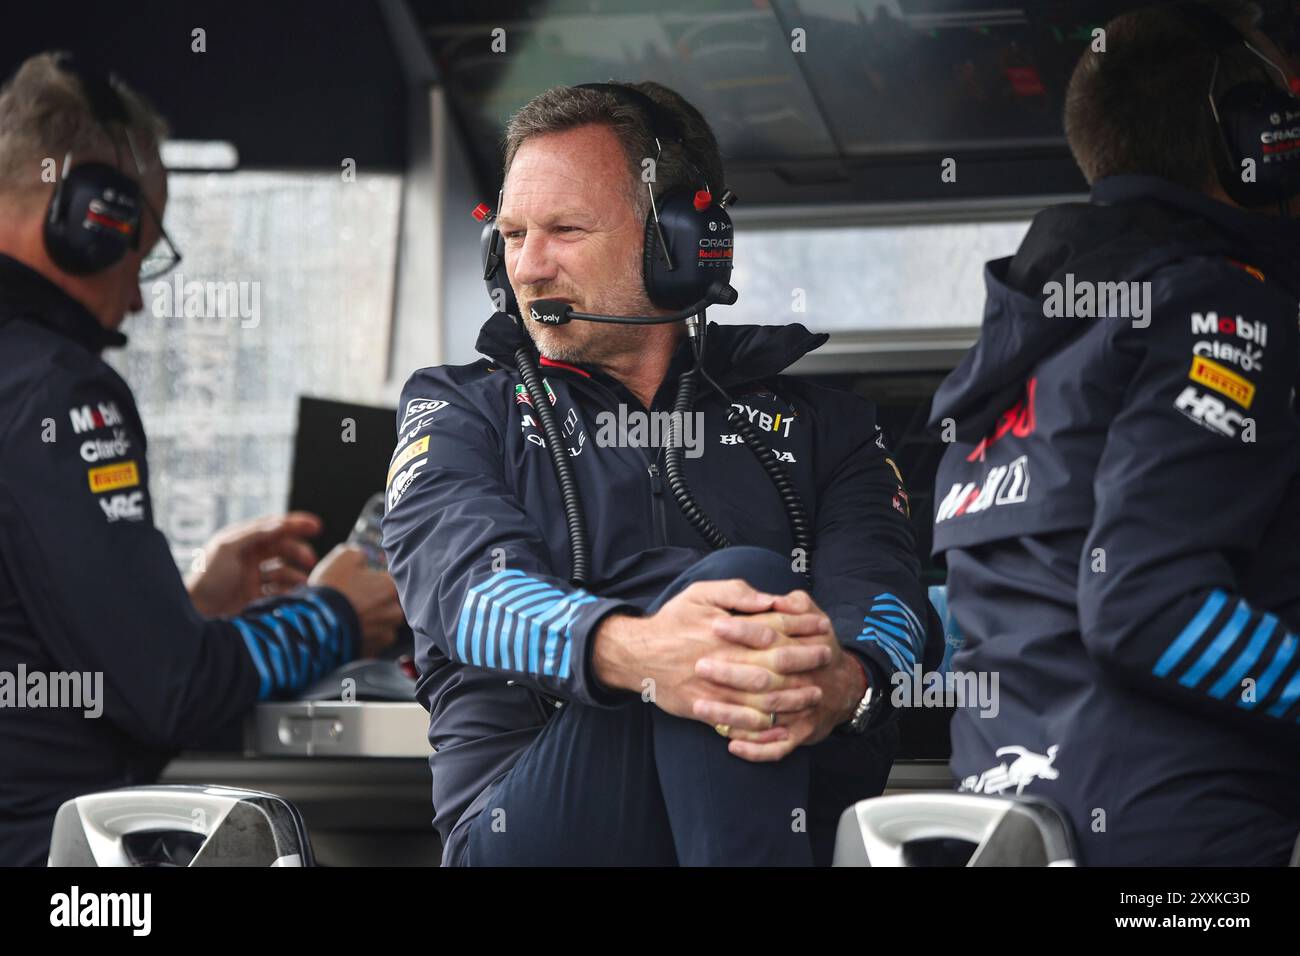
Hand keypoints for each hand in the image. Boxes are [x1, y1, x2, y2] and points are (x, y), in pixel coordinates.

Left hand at [186, 511, 322, 617]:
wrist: (195, 613)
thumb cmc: (205, 577)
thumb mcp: (226, 548)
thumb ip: (253, 534)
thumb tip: (280, 523)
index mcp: (242, 540)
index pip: (274, 526)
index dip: (296, 524)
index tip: (317, 525)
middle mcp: (249, 556)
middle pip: (283, 547)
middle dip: (299, 551)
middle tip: (311, 559)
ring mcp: (254, 576)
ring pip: (284, 569)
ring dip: (297, 573)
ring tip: (306, 582)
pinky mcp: (256, 596)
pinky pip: (279, 589)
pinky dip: (290, 590)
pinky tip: (297, 594)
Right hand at [308, 545, 404, 657]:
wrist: (315, 625)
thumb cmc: (331, 589)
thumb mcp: (343, 557)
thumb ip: (359, 554)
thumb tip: (362, 555)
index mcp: (391, 587)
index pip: (394, 581)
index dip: (380, 580)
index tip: (367, 581)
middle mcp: (393, 612)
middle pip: (392, 605)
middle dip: (378, 603)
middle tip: (358, 600)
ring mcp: (384, 634)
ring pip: (384, 626)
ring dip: (373, 622)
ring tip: (351, 618)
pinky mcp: (372, 652)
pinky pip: (372, 643)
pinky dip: (363, 638)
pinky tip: (348, 632)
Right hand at [591, 579, 830, 730]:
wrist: (635, 654)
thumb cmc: (672, 621)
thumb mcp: (700, 593)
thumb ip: (736, 592)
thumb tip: (769, 599)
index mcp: (725, 628)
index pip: (773, 627)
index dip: (801, 628)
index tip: (822, 628)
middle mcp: (723, 657)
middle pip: (774, 662)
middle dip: (804, 662)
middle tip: (826, 660)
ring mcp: (714, 685)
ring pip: (761, 696)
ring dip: (791, 697)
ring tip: (812, 695)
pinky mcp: (703, 707)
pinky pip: (738, 721)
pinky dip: (763, 726)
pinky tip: (781, 724)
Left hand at [694, 590, 867, 762]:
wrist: (846, 688)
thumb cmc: (818, 647)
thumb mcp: (815, 617)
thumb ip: (795, 604)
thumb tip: (774, 599)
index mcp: (802, 647)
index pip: (770, 636)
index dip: (743, 630)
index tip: (715, 625)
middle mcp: (801, 679)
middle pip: (763, 677)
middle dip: (730, 673)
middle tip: (699, 666)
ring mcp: (801, 710)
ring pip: (764, 715)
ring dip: (730, 713)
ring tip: (699, 706)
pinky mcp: (800, 734)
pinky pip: (776, 747)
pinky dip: (754, 748)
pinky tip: (730, 743)